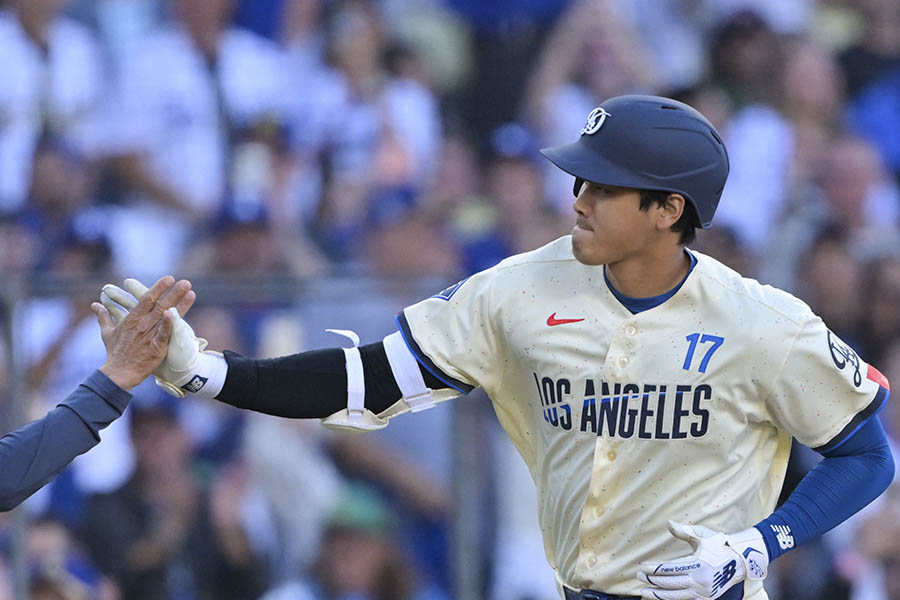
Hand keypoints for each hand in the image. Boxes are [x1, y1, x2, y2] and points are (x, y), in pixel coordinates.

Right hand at [95, 276, 193, 389]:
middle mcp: (142, 325)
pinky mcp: (156, 347)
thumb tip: (95, 304)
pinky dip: (169, 324)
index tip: (169, 278)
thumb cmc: (115, 353)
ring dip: (179, 304)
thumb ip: (104, 317)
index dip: (158, 288)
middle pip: (160, 305)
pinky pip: (164, 334)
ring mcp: (150, 336)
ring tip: (190, 292)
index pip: (147, 300)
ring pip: (166, 316)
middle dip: (173, 292)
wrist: (119, 373)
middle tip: (186, 282)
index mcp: (132, 320)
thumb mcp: (107, 333)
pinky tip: (175, 314)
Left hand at [637, 521, 767, 599]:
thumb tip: (668, 523)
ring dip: (657, 594)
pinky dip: (671, 599)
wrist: (740, 562)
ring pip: (675, 595)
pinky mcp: (706, 598)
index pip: (668, 568)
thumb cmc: (719, 545)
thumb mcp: (703, 536)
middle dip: (651, 580)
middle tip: (638, 576)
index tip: (641, 566)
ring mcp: (703, 592)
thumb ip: (684, 531)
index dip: (652, 568)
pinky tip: (660, 596)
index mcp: (697, 564)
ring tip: (644, 590)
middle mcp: (700, 580)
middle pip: (669, 583)